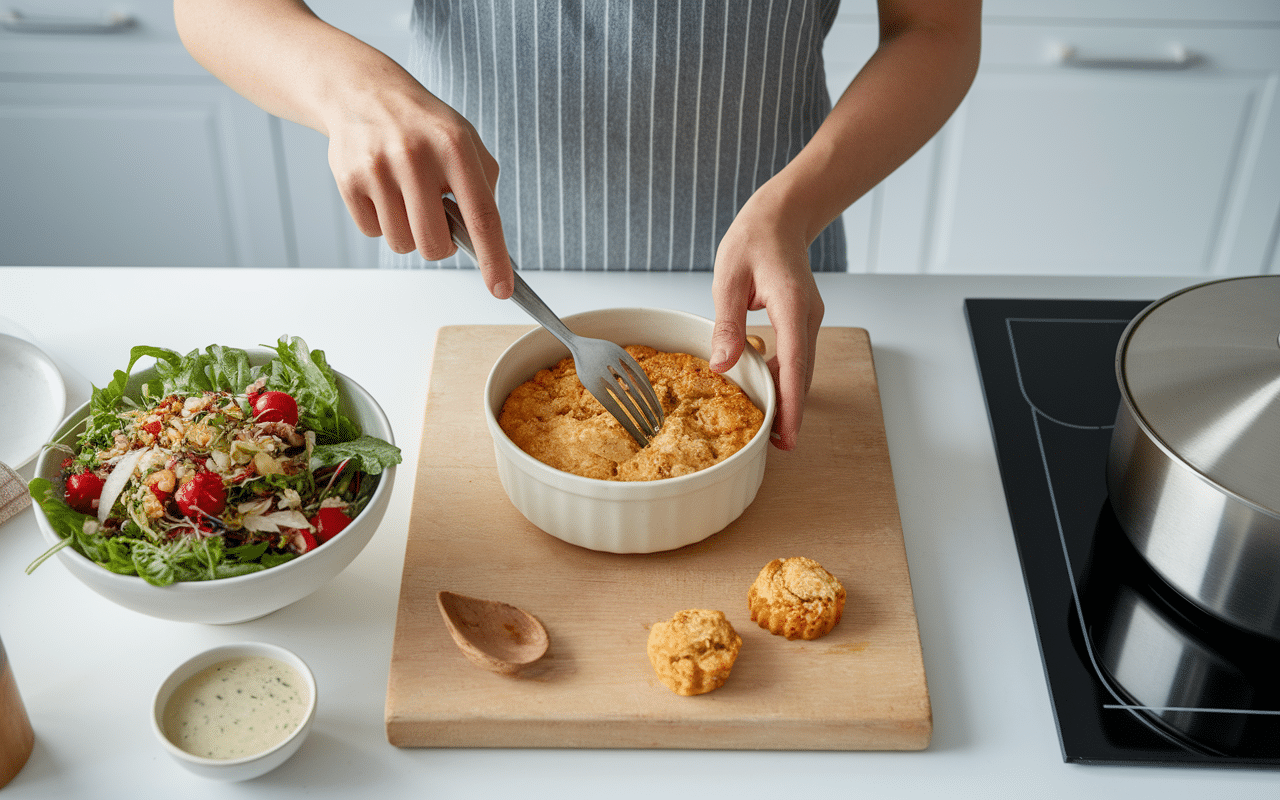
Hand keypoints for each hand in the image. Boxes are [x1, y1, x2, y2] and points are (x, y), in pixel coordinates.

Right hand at [324, 74, 513, 297]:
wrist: (363, 92)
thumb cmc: (423, 126)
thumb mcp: (464, 140)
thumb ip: (482, 186)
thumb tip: (484, 242)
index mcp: (455, 147)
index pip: (482, 217)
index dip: (494, 259)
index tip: (501, 290)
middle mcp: (416, 156)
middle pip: (434, 244)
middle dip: (439, 245)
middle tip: (436, 220)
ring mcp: (378, 168)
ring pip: (402, 243)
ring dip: (408, 232)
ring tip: (406, 197)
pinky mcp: (349, 179)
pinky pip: (371, 232)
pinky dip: (380, 222)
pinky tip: (381, 190)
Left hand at [710, 194, 823, 451]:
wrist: (780, 217)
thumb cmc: (753, 240)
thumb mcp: (729, 279)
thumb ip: (727, 323)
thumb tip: (723, 366)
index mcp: (792, 306)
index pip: (794, 364)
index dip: (791, 403)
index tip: (787, 434)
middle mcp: (808, 317)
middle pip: (803, 373)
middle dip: (793, 411)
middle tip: (780, 446)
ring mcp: (808, 319)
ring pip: (801, 367)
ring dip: (790, 397)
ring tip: (775, 431)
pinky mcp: (802, 320)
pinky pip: (796, 356)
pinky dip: (786, 378)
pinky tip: (772, 395)